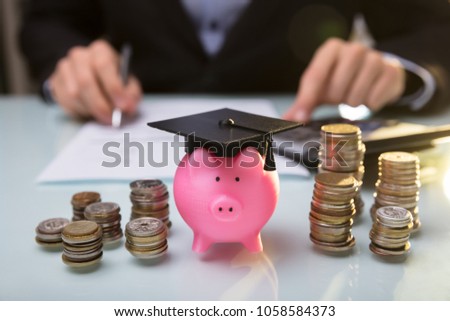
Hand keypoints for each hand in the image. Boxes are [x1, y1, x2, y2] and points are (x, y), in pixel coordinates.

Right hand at [49, 40, 141, 123]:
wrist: (91, 75)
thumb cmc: (113, 80)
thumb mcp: (128, 83)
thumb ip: (131, 94)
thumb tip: (128, 107)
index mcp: (100, 51)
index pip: (103, 65)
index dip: (114, 87)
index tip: (123, 106)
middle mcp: (79, 55)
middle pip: (85, 81)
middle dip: (100, 104)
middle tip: (112, 119)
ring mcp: (64, 68)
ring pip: (74, 94)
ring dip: (90, 110)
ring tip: (103, 115)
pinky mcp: (55, 82)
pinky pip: (65, 102)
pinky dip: (80, 111)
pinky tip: (90, 111)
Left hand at [283, 38, 404, 121]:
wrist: (375, 73)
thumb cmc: (341, 79)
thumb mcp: (320, 88)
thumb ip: (303, 103)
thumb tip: (287, 119)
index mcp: (331, 50)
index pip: (315, 76)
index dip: (307, 99)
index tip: (301, 117)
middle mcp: (353, 49)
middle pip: (336, 89)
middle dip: (335, 99)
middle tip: (340, 96)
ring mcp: (375, 58)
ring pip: (356, 96)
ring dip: (353, 103)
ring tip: (354, 95)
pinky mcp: (391, 71)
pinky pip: (375, 100)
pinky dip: (370, 104)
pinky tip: (369, 95)